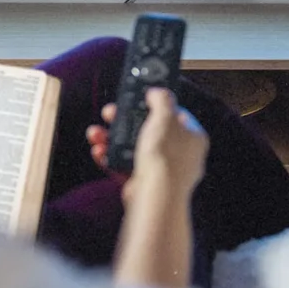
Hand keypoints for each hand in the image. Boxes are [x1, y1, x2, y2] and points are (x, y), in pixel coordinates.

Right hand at [86, 88, 207, 201]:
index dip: (157, 105)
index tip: (140, 97)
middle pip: (149, 131)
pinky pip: (124, 167)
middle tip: (111, 113)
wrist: (155, 196)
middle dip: (126, 121)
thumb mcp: (165, 116)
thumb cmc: (165, 157)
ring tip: (96, 133)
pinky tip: (99, 151)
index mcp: (192, 138)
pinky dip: (110, 158)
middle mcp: (179, 155)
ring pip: (133, 149)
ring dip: (112, 139)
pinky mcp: (143, 184)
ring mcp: (161, 171)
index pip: (175, 115)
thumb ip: (161, 99)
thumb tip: (158, 91)